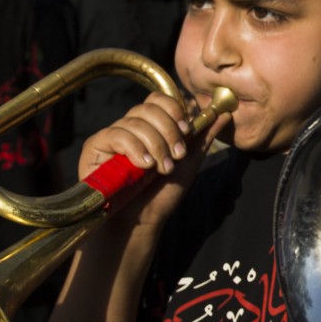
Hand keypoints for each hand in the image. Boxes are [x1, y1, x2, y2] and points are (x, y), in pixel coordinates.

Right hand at [81, 91, 223, 236]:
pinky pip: (116, 134)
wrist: (140, 222)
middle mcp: (130, 127)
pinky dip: (134, 148)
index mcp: (151, 127)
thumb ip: (203, 138)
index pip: (159, 100)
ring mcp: (112, 135)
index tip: (186, 131)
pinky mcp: (95, 146)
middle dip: (168, 131)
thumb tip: (225, 113)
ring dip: (155, 145)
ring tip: (161, 168)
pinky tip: (144, 166)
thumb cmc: (162, 195)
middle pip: (148, 107)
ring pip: (135, 121)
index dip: (174, 110)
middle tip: (176, 156)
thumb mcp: (188, 163)